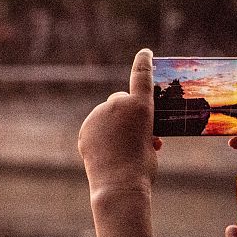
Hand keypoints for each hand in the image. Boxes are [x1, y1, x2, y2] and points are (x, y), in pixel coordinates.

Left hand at [79, 48, 162, 194]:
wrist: (119, 184)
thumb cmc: (143, 166)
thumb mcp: (151, 145)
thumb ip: (143, 131)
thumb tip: (133, 133)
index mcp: (140, 106)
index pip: (142, 75)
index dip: (144, 62)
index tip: (145, 52)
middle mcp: (118, 104)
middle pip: (121, 101)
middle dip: (127, 113)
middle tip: (135, 135)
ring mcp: (99, 114)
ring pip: (107, 115)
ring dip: (113, 126)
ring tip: (120, 150)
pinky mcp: (86, 128)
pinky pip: (95, 128)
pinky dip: (100, 136)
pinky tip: (106, 153)